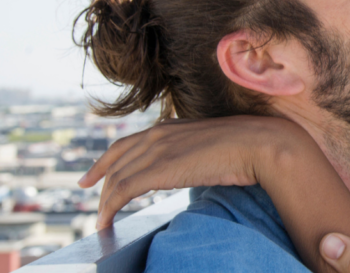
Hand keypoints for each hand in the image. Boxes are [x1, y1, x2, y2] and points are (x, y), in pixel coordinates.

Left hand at [78, 115, 310, 228]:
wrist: (260, 144)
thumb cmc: (246, 148)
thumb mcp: (210, 146)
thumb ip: (193, 153)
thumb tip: (192, 168)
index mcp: (169, 127)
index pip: (125, 144)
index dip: (104, 161)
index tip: (92, 176)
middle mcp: (157, 134)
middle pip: (114, 161)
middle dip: (98, 182)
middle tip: (90, 200)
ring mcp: (157, 150)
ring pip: (115, 179)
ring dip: (104, 202)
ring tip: (101, 221)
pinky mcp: (160, 169)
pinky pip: (123, 190)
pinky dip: (109, 208)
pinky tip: (106, 222)